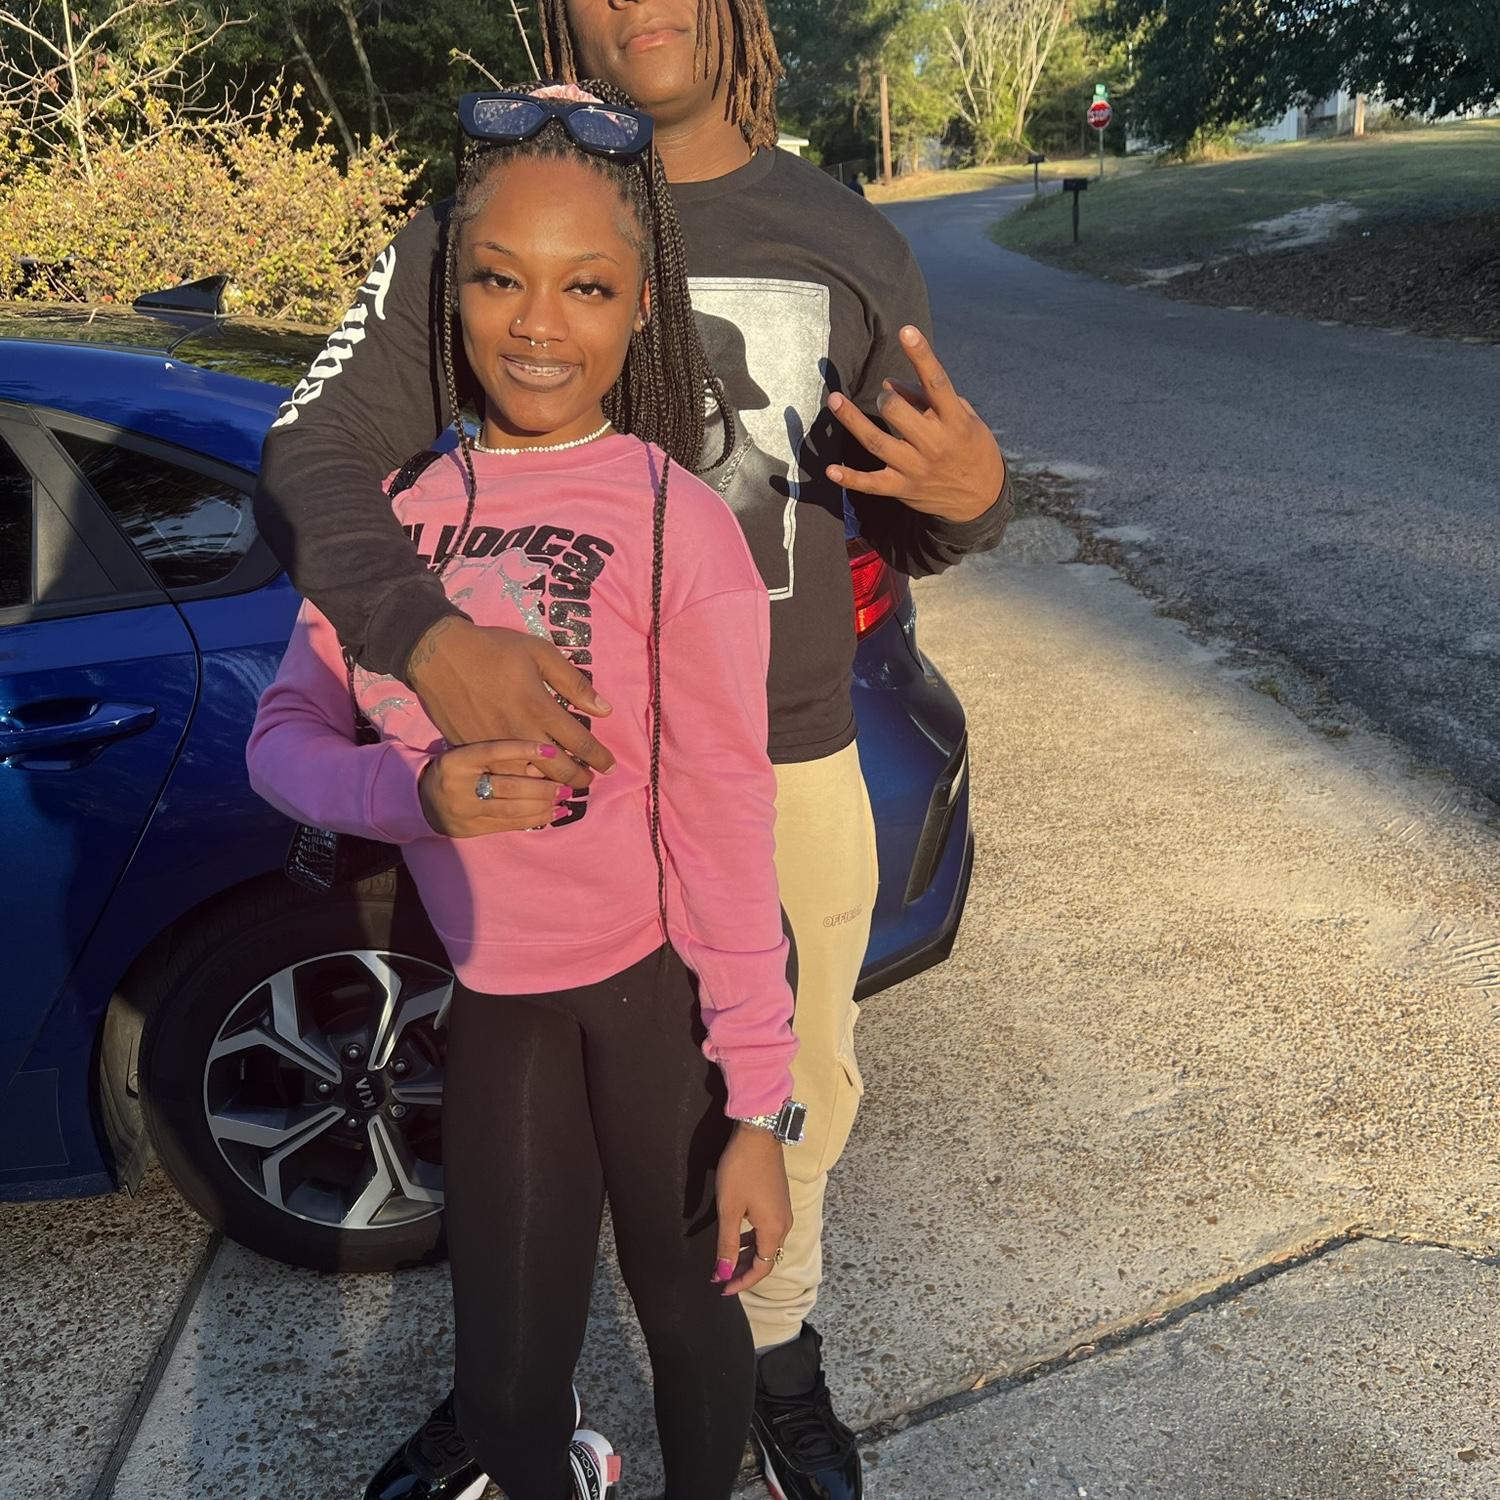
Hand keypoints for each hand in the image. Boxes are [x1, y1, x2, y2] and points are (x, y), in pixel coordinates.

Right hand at [405, 616, 614, 783]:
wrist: (439, 656)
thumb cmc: (494, 650)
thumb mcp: (540, 654)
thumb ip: (574, 683)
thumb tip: (604, 710)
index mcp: (540, 709)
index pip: (580, 743)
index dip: (599, 758)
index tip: (610, 766)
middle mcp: (520, 734)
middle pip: (559, 770)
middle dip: (579, 779)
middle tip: (589, 781)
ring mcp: (496, 748)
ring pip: (531, 781)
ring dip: (552, 787)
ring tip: (564, 787)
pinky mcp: (475, 752)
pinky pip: (504, 777)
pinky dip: (522, 784)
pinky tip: (531, 784)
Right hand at [418, 739, 571, 836]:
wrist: (422, 800)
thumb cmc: (457, 770)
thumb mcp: (469, 755)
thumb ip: (500, 756)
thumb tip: (544, 758)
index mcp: (457, 760)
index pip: (494, 751)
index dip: (524, 750)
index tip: (552, 751)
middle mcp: (458, 785)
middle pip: (508, 786)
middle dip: (542, 787)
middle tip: (566, 784)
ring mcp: (464, 810)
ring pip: (511, 809)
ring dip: (543, 805)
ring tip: (564, 799)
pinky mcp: (472, 829)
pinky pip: (509, 824)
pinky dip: (535, 819)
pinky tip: (554, 813)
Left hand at [712, 1124, 792, 1297]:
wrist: (759, 1134)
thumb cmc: (741, 1170)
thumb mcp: (729, 1209)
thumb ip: (727, 1244)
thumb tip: (724, 1273)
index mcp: (774, 1230)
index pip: (761, 1269)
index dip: (741, 1282)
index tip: (722, 1288)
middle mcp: (784, 1224)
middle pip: (766, 1258)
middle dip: (743, 1270)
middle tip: (720, 1275)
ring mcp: (784, 1211)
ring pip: (767, 1244)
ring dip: (747, 1255)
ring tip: (725, 1259)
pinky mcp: (780, 1200)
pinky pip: (768, 1230)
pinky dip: (753, 1239)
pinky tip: (737, 1235)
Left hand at [825, 325, 1005, 524]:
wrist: (982, 500)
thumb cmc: (971, 448)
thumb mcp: (963, 419)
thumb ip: (927, 399)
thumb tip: (889, 382)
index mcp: (954, 422)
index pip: (937, 383)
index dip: (921, 355)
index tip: (906, 330)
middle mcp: (934, 444)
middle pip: (897, 412)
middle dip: (885, 396)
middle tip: (885, 395)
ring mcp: (916, 468)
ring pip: (877, 442)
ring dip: (853, 420)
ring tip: (835, 401)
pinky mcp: (903, 489)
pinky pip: (872, 484)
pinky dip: (851, 478)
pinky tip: (831, 470)